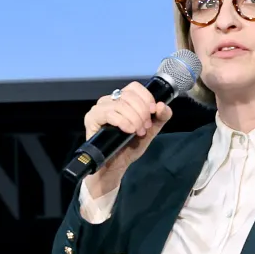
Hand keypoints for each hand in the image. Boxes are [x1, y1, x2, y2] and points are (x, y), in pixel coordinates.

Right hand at [83, 82, 172, 197]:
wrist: (115, 166)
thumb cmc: (129, 147)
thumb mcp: (150, 130)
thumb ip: (161, 118)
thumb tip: (162, 106)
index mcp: (123, 100)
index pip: (135, 87)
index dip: (146, 98)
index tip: (153, 112)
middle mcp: (110, 100)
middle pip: (129, 95)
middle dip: (142, 112)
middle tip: (145, 127)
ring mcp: (99, 108)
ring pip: (120, 103)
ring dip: (133, 118)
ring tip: (137, 132)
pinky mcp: (92, 118)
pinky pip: (109, 113)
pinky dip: (122, 121)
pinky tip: (128, 130)